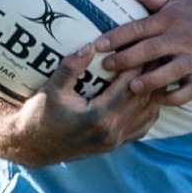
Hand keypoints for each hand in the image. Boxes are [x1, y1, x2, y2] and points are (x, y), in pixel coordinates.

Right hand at [0, 44, 164, 166]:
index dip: (139, 65)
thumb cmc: (39, 115)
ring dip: (154, 92)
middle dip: (151, 75)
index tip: (145, 47)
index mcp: (98, 117)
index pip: (128, 86)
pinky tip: (149, 94)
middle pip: (143, 99)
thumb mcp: (52, 88)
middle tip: (158, 54)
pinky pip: (142, 127)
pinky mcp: (115, 145)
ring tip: (158, 71)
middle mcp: (111, 132)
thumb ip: (71, 66)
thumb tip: (92, 45)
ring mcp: (115, 141)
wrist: (33, 147)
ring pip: (148, 114)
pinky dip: (149, 109)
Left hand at [91, 0, 191, 104]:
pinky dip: (173, 97)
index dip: (117, 36)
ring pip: (170, 71)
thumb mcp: (174, 2)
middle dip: (127, 59)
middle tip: (107, 66)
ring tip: (132, 87)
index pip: (139, 28)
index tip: (98, 45)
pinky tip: (157, 99)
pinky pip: (188, 91)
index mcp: (170, 21)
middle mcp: (182, 40)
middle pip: (151, 49)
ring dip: (151, 80)